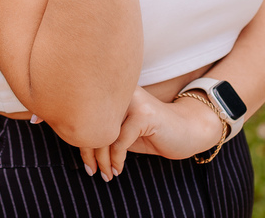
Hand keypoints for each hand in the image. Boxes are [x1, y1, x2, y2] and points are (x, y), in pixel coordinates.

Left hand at [77, 86, 224, 181]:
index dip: (80, 140)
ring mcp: (132, 100)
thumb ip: (103, 131)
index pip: (86, 115)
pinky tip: (117, 170)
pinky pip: (120, 142)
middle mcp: (120, 91)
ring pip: (104, 134)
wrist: (187, 129)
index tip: (84, 163)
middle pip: (92, 123)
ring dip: (102, 160)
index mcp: (112, 91)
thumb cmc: (152, 131)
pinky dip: (116, 160)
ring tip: (104, 174)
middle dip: (88, 152)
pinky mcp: (143, 114)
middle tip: (91, 172)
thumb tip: (76, 142)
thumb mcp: (123, 131)